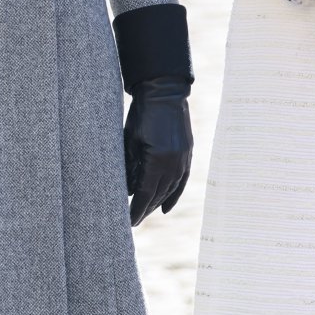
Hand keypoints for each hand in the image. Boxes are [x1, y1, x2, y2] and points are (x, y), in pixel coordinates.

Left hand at [123, 78, 192, 224]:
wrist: (164, 93)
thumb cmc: (141, 115)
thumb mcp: (130, 141)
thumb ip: (129, 167)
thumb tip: (127, 190)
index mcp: (157, 159)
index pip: (146, 193)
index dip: (137, 209)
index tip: (128, 222)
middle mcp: (173, 162)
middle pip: (158, 194)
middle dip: (145, 209)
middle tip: (134, 221)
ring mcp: (183, 158)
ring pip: (170, 189)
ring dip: (157, 203)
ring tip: (145, 213)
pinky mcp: (187, 154)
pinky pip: (181, 181)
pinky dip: (173, 195)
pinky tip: (165, 208)